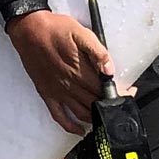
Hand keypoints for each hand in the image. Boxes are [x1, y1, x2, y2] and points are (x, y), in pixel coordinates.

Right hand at [6, 9, 111, 134]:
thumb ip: (97, 52)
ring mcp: (57, 92)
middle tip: (121, 103)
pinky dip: (71, 127)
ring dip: (96, 117)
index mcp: (80, 70)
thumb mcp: (81, 32)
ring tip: (106, 115)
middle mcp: (69, 84)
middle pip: (96, 102)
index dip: (120, 93)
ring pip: (82, 113)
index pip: (105, 89)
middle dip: (111, 105)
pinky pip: (59, 116)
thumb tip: (109, 69)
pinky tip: (80, 129)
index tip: (130, 93)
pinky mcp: (47, 94)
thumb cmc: (54, 29)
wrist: (28, 30)